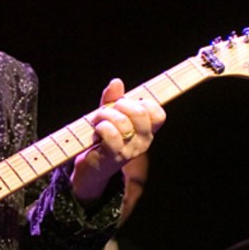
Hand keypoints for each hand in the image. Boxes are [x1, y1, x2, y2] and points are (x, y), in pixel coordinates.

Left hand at [72, 78, 165, 202]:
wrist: (90, 167)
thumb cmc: (102, 139)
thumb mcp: (110, 114)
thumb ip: (114, 98)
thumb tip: (117, 82)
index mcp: (147, 131)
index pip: (158, 113)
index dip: (141, 103)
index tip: (124, 105)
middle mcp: (143, 141)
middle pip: (140, 113)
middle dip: (119, 105)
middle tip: (106, 111)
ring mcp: (131, 150)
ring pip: (122, 122)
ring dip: (104, 116)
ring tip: (97, 122)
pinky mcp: (115, 156)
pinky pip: (111, 134)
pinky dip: (100, 127)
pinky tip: (96, 132)